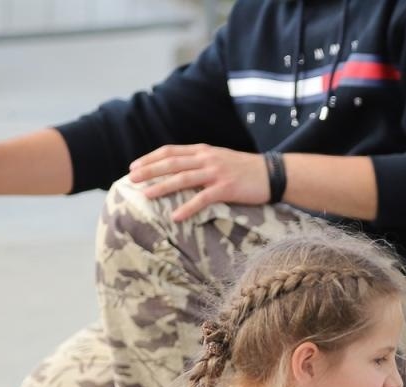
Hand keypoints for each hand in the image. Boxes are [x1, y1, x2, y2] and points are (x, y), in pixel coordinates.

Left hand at [128, 145, 270, 222]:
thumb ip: (201, 161)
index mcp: (203, 151)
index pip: (170, 151)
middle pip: (171, 163)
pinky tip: (176, 216)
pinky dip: (188, 208)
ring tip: (147, 195)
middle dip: (149, 171)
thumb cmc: (246, 169)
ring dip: (162, 187)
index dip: (150, 158)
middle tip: (132, 179)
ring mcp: (216, 173)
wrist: (273, 174)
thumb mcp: (220, 159)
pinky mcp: (227, 188)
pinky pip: (203, 199)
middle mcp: (207, 159)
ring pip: (183, 178)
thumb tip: (179, 170)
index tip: (134, 166)